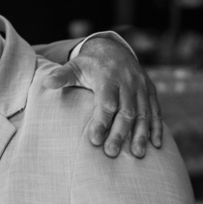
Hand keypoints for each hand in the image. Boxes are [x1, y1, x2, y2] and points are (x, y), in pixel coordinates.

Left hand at [42, 35, 162, 157]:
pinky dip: (157, 128)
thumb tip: (45, 83)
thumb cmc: (89, 64)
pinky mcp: (150, 91)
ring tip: (137, 155)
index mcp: (108, 77)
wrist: (113, 48)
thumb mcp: (74, 67)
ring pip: (143, 113)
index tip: (94, 140)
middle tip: (111, 153)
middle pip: (125, 111)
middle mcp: (127, 82)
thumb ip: (61, 75)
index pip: (106, 102)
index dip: (101, 121)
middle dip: (120, 133)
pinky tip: (156, 145)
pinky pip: (156, 111)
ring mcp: (141, 87)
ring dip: (141, 134)